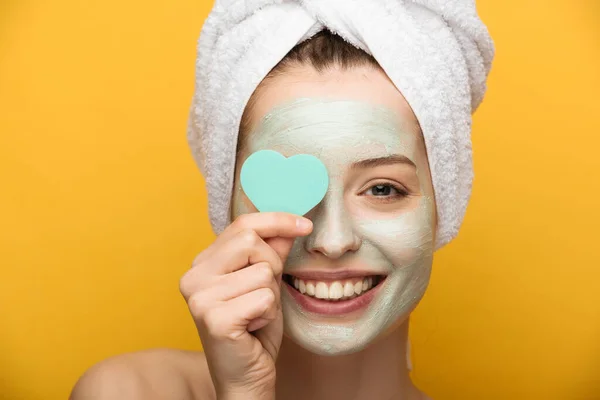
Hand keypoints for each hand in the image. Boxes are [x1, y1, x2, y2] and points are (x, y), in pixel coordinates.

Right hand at [179, 212, 312, 398]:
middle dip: (271, 266)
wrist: (246, 375)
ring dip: (270, 295)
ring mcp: (200, 297)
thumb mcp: (266, 283)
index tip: (306, 224)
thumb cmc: (254, 328)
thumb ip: (273, 251)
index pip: (242, 224)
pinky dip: (268, 314)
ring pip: (262, 271)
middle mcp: (193, 276)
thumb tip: (291, 223)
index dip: (277, 221)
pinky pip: (264, 298)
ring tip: (256, 314)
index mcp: (202, 263)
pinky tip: (253, 327)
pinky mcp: (213, 318)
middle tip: (264, 294)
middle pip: (250, 241)